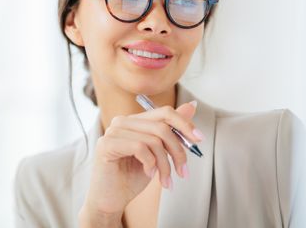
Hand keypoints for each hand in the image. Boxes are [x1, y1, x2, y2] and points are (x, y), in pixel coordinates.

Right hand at [82, 101, 203, 216]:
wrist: (111, 200)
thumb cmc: (131, 177)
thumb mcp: (157, 153)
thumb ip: (170, 130)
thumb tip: (191, 106)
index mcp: (134, 121)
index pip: (164, 112)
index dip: (184, 124)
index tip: (199, 140)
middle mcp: (122, 121)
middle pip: (162, 126)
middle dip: (178, 151)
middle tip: (183, 171)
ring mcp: (112, 131)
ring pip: (153, 140)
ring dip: (165, 164)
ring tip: (166, 180)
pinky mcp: (106, 145)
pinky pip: (140, 148)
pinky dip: (150, 164)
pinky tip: (149, 174)